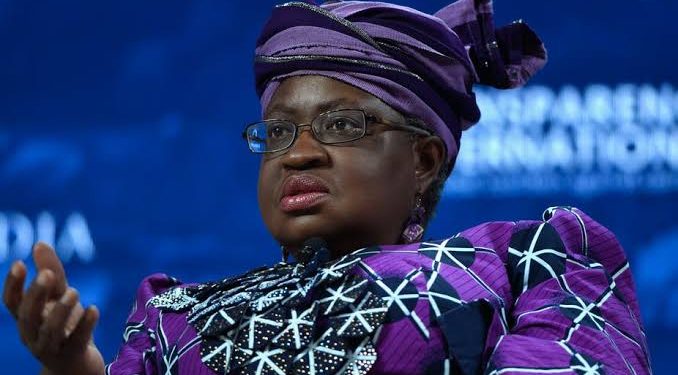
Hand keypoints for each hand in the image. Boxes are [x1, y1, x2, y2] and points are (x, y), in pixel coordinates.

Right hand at [3, 242, 104, 374]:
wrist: (77, 365)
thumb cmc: (65, 325)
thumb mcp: (58, 297)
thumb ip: (51, 272)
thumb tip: (39, 243)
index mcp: (27, 318)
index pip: (11, 303)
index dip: (13, 284)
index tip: (20, 263)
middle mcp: (33, 334)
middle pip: (27, 316)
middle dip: (36, 294)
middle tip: (47, 274)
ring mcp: (51, 348)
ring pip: (50, 331)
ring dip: (61, 311)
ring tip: (74, 291)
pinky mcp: (72, 355)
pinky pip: (77, 341)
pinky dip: (85, 326)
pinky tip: (95, 309)